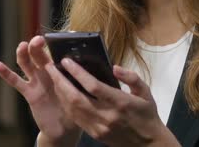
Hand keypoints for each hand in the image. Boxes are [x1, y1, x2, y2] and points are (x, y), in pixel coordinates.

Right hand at [0, 36, 80, 145]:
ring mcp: (36, 81)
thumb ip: (79, 81)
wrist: (64, 129)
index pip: (55, 53)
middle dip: (37, 46)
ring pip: (26, 64)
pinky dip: (6, 73)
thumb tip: (88, 69)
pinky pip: (16, 82)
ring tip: (22, 46)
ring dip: (23, 54)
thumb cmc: (76, 108)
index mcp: (60, 70)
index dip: (53, 44)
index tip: (54, 37)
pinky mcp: (29, 93)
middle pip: (38, 55)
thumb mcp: (80, 92)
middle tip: (38, 40)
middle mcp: (47, 73)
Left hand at [45, 59, 179, 146]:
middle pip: (76, 98)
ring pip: (72, 109)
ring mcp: (99, 127)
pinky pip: (75, 118)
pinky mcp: (95, 134)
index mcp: (120, 103)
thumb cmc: (147, 114)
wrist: (148, 144)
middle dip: (60, 81)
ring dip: (60, 92)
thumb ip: (131, 77)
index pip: (93, 86)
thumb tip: (114, 67)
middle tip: (50, 67)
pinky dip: (66, 104)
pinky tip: (61, 94)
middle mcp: (107, 116)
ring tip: (53, 77)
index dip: (77, 73)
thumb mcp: (146, 92)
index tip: (66, 61)